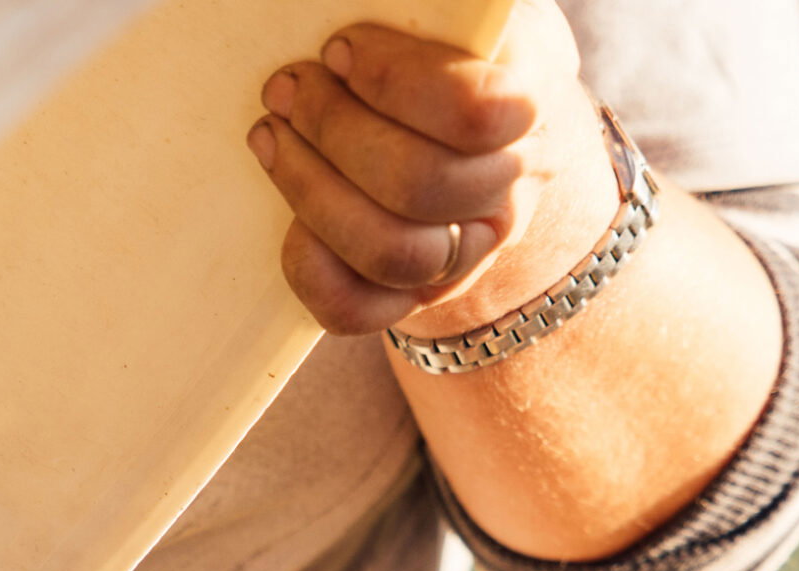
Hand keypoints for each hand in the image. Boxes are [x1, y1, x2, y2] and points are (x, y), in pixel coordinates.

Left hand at [246, 0, 626, 338]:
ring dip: (312, 191)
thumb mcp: (467, 17)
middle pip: (418, 184)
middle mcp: (504, 194)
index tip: (340, 47)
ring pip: (388, 252)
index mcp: (526, 110)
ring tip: (271, 134)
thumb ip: (435, 9)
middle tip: (286, 87)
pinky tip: (287, 217)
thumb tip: (375, 5)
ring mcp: (459, 256)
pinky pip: (354, 311)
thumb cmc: (456, 57)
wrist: (478, 135)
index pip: (475, 113)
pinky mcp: (408, 300)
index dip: (393, 82)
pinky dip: (310, 267)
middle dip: (333, 131)